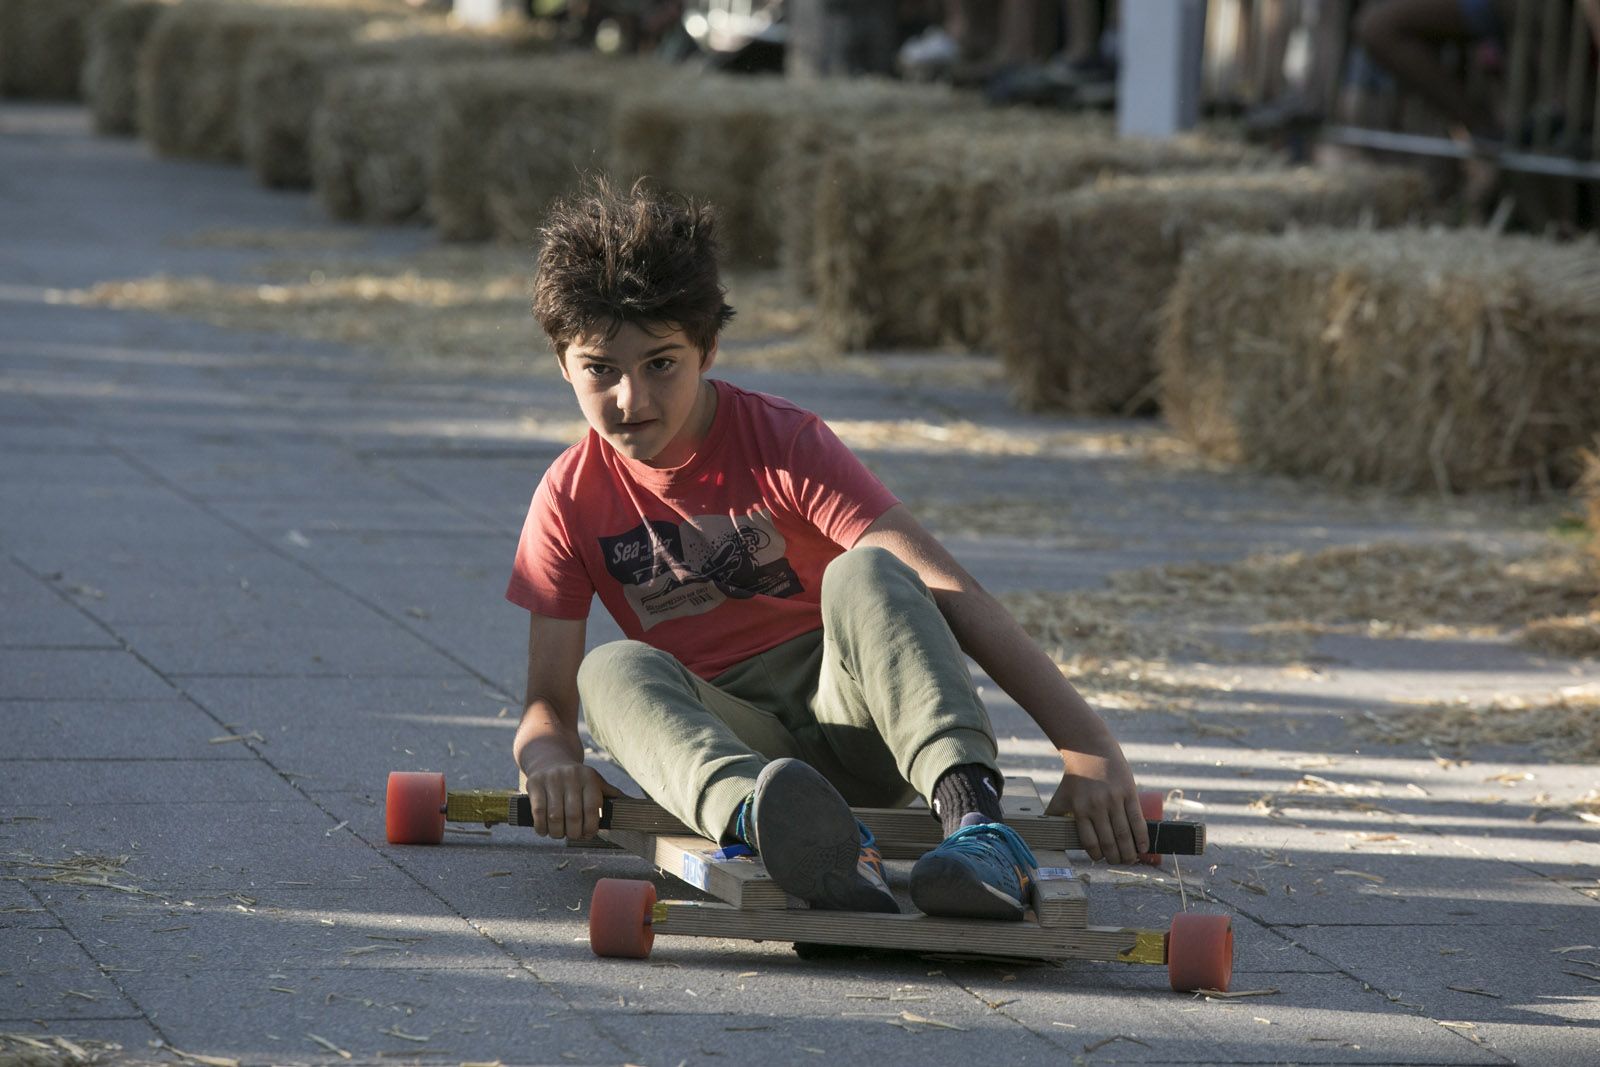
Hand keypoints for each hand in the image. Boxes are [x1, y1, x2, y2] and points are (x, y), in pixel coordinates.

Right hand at [524, 762, 623, 840]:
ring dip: (557, 832)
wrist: (550, 759)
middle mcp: (571, 776)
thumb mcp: (596, 781)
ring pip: (555, 816)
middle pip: (573, 815)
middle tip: (573, 836)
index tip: (588, 835)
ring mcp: (552, 779)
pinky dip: (541, 827)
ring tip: (559, 834)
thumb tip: (635, 805)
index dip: (590, 827)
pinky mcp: (535, 783)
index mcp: (589, 778)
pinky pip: (538, 812)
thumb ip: (611, 794)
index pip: (592, 808)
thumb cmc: (578, 778)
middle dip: (573, 832)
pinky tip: (545, 831)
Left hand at [1045, 747, 1149, 864]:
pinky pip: (1137, 820)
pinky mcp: (1129, 793)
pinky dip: (1142, 838)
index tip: (1101, 859)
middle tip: (1118, 863)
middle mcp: (1097, 806)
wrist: (1090, 751)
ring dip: (1129, 853)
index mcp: (1080, 809)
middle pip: (1109, 841)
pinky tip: (1143, 849)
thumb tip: (1043, 835)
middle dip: (1114, 858)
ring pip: (1124, 834)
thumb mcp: (1061, 797)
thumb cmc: (1075, 778)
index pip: (1089, 842)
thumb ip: (1054, 816)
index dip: (1097, 855)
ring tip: (1130, 860)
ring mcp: (1114, 799)